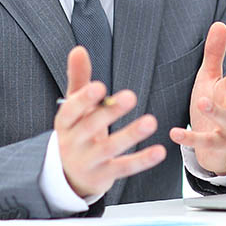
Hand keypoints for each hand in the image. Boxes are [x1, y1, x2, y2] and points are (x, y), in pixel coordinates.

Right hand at [55, 46, 165, 198]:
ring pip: (110, 148)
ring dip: (130, 135)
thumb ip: (78, 79)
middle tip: (131, 96)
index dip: (84, 99)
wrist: (69, 174)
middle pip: (90, 127)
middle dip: (110, 113)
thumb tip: (79, 49)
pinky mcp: (104, 176)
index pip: (71, 110)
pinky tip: (160, 151)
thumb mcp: (74, 107)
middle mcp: (74, 143)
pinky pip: (124, 168)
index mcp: (66, 123)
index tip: (100, 87)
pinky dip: (142, 160)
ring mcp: (88, 161)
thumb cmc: (76, 130)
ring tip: (151, 121)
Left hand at [169, 22, 225, 174]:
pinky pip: (204, 142)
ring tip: (203, 102)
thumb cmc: (215, 105)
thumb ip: (215, 54)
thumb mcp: (211, 79)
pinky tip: (174, 132)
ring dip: (215, 112)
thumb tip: (219, 23)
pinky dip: (190, 138)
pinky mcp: (216, 145)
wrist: (218, 148)